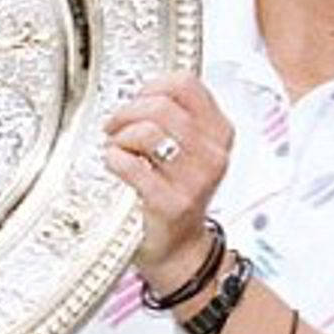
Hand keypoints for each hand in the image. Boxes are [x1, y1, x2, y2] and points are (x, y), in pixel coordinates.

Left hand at [102, 72, 233, 290]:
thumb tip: (141, 92)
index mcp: (220, 133)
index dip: (153, 86)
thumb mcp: (190, 150)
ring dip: (121, 136)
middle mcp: (213, 155)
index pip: (187, 84)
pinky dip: (114, 160)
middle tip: (115, 124)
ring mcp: (195, 181)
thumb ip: (175, 117)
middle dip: (129, 111)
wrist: (180, 248)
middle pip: (163, 106)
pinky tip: (114, 164)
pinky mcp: (171, 203)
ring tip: (116, 147)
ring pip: (148, 133)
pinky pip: (132, 166)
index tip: (137, 99)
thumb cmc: (178, 193)